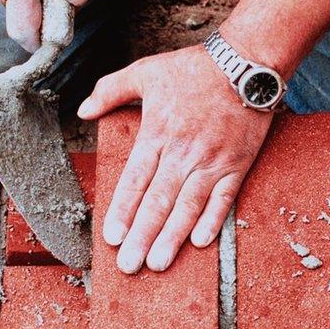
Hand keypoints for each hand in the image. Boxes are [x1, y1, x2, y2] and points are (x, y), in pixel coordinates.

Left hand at [77, 46, 272, 272]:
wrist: (245, 62)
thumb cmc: (194, 67)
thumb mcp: (146, 70)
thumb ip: (111, 90)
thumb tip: (83, 110)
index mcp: (157, 132)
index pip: (135, 180)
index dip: (123, 210)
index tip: (111, 237)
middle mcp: (183, 152)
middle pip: (158, 201)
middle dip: (142, 236)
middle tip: (129, 266)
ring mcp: (212, 160)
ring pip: (188, 205)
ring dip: (172, 237)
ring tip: (158, 263)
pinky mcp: (237, 164)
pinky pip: (223, 198)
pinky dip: (212, 220)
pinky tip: (199, 242)